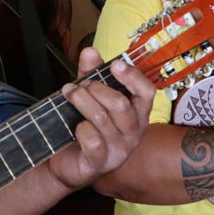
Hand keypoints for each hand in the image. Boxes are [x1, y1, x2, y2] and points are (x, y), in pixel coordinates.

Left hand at [45, 47, 154, 192]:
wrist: (66, 162)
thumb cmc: (84, 125)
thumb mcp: (88, 95)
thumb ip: (91, 73)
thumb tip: (90, 51)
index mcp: (137, 113)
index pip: (147, 92)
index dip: (133, 77)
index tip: (115, 64)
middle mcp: (133, 132)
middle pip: (121, 104)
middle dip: (96, 89)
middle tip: (78, 85)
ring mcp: (120, 150)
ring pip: (103, 119)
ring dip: (82, 102)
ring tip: (69, 95)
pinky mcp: (102, 163)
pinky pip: (93, 140)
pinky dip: (80, 128)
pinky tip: (76, 127)